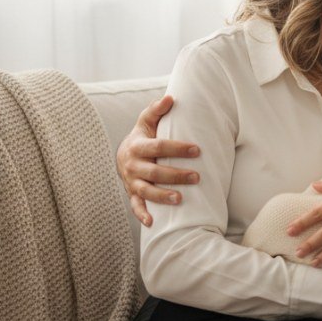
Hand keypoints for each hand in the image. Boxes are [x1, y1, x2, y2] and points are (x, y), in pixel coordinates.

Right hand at [116, 95, 200, 226]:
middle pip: (154, 172)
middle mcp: (133, 165)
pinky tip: (152, 222)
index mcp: (137, 146)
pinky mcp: (132, 194)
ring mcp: (132, 182)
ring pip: (146, 191)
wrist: (124, 154)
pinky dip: (142, 215)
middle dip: (175, 175)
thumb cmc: (142, 136)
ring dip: (162, 196)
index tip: (197, 150)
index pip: (158, 147)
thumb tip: (170, 98)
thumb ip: (156, 110)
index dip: (177, 148)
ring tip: (180, 199)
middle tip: (197, 177)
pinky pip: (135, 206)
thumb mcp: (146, 121)